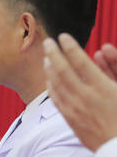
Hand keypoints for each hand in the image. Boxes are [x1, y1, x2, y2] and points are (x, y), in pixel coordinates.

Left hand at [44, 34, 116, 150]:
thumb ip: (114, 67)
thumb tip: (101, 50)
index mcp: (102, 88)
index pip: (80, 62)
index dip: (70, 47)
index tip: (63, 36)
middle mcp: (85, 98)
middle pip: (63, 70)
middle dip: (53, 54)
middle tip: (47, 42)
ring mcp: (75, 110)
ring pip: (56, 85)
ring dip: (50, 69)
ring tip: (47, 58)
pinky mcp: (71, 120)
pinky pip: (56, 100)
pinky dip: (51, 86)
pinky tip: (50, 79)